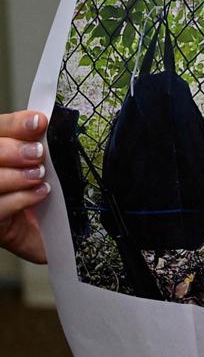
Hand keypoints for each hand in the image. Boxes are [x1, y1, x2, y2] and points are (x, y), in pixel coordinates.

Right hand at [0, 111, 49, 262]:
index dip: (16, 123)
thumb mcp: (44, 168)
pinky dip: (21, 198)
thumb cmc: (42, 196)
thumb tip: (47, 123)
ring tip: (39, 176)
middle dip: (15, 150)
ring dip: (17, 176)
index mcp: (2, 151)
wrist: (47, 234)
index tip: (39, 122)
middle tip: (38, 155)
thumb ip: (40, 145)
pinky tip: (39, 194)